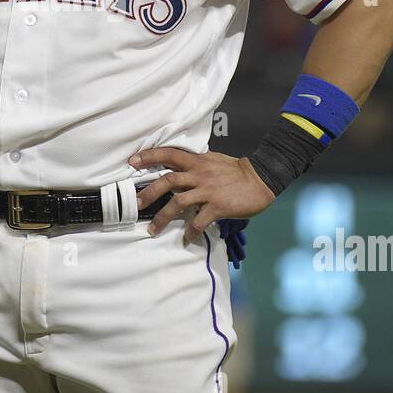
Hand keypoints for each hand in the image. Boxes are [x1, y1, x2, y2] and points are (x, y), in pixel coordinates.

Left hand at [130, 147, 275, 242]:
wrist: (260, 179)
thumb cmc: (236, 171)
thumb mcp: (213, 160)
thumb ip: (195, 163)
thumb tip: (178, 167)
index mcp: (197, 161)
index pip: (169, 154)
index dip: (149, 156)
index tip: (132, 161)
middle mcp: (199, 174)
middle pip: (167, 180)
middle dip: (149, 192)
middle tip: (136, 204)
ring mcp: (208, 190)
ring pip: (178, 202)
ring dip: (162, 217)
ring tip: (152, 229)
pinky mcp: (217, 206)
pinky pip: (198, 221)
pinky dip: (190, 231)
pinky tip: (186, 238)